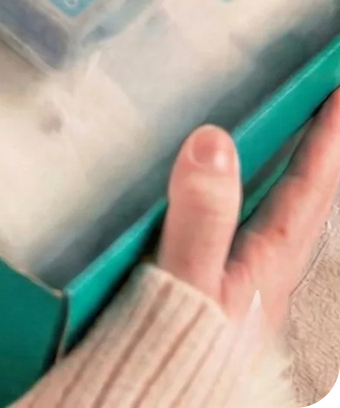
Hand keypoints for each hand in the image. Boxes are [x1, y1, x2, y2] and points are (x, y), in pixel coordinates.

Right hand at [158, 90, 339, 331]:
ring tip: (289, 129)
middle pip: (304, 198)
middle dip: (317, 148)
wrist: (144, 403)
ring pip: (275, 212)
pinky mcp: (211, 288)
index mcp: (266, 267)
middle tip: (322, 102)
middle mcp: (263, 273)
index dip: (327, 137)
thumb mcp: (186, 280)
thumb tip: (214, 142)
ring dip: (286, 169)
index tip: (337, 89)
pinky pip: (240, 225)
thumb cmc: (169, 351)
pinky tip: (222, 183)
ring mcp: (240, 282)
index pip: (309, 188)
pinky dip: (244, 192)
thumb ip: (200, 213)